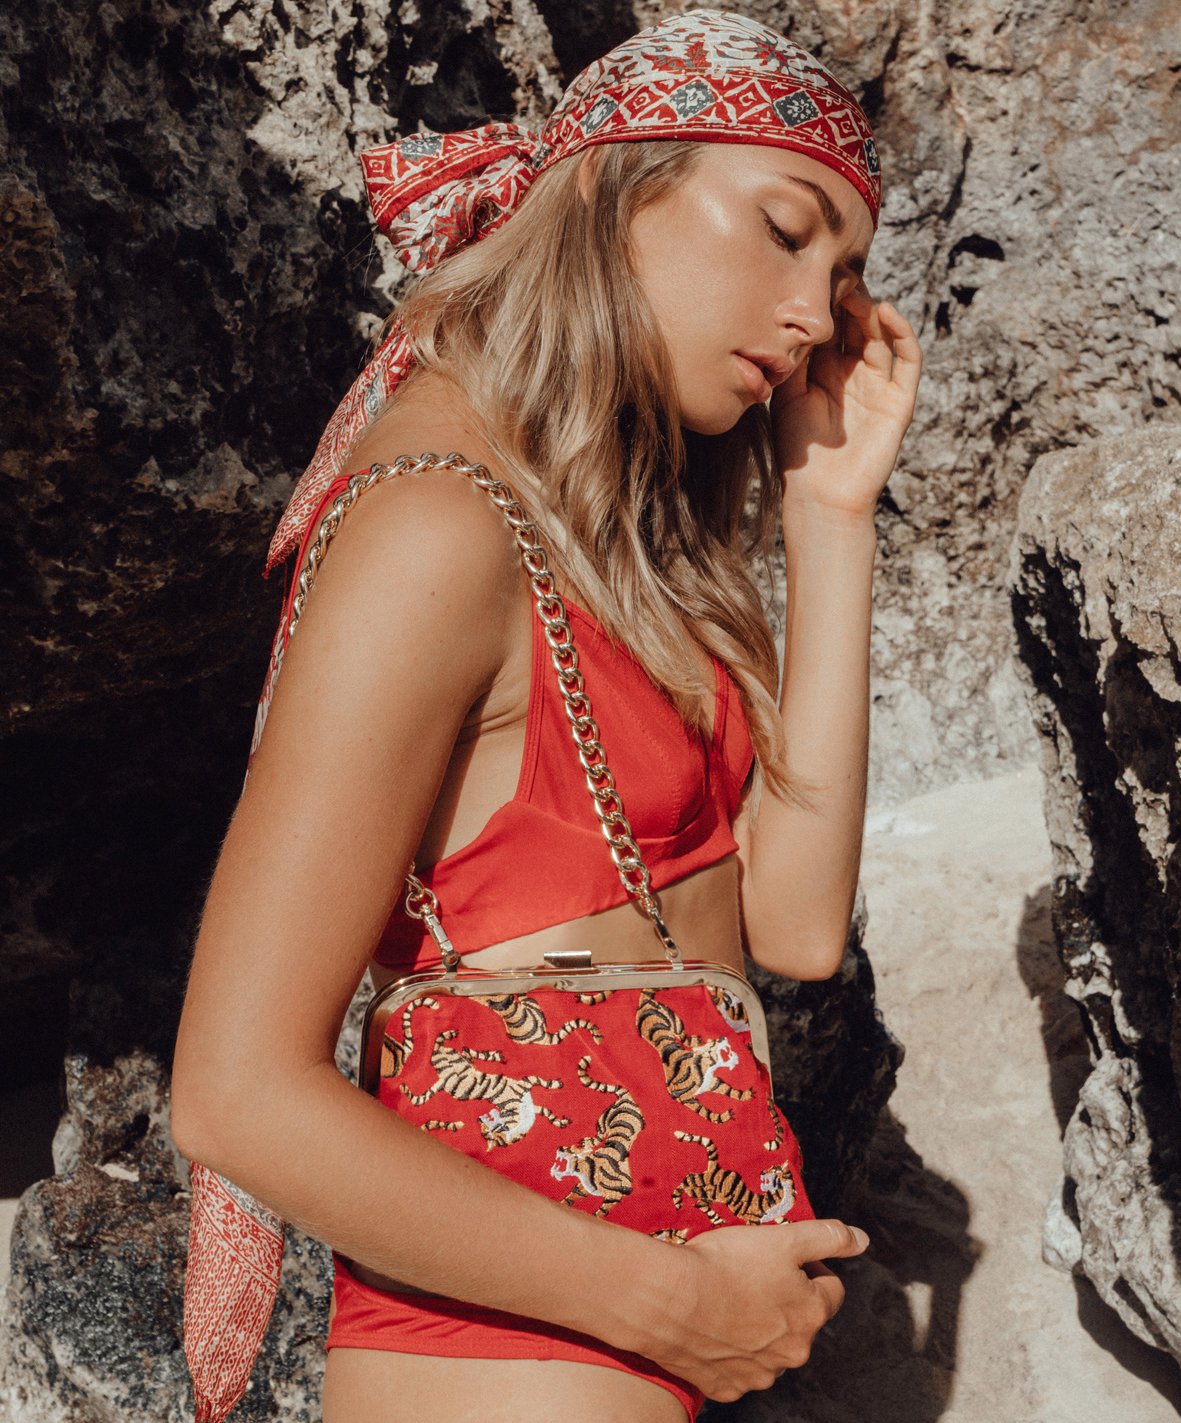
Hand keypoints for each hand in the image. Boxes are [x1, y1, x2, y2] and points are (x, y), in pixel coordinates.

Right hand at [642, 1218, 869, 1401]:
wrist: (668, 1301)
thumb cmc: (725, 1264)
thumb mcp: (782, 1237)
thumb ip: (827, 1237)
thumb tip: (861, 1240)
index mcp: (810, 1315)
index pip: (830, 1288)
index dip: (809, 1266)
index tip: (782, 1256)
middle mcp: (792, 1353)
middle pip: (800, 1320)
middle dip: (783, 1298)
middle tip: (751, 1273)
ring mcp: (759, 1374)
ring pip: (769, 1346)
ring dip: (758, 1325)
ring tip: (727, 1297)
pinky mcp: (727, 1386)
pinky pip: (737, 1366)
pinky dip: (729, 1348)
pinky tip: (711, 1325)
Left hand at [770, 282, 922, 520]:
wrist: (821, 496)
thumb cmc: (799, 452)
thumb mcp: (788, 396)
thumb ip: (795, 358)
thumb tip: (794, 315)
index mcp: (825, 373)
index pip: (831, 329)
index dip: (826, 306)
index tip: (812, 280)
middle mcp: (854, 375)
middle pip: (857, 326)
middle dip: (848, 302)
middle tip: (835, 278)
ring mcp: (880, 386)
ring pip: (882, 336)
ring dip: (871, 312)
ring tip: (855, 294)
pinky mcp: (900, 400)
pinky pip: (908, 360)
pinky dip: (902, 333)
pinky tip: (885, 312)